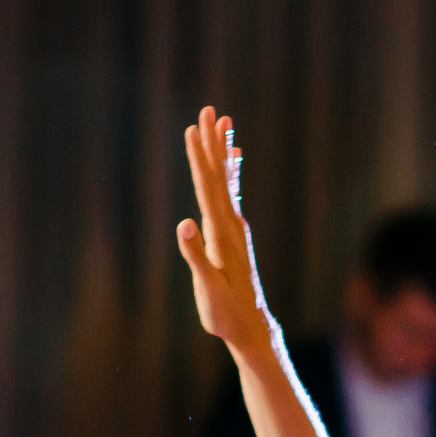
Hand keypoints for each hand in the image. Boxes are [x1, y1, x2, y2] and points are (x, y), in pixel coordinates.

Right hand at [176, 106, 279, 358]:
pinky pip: (231, 195)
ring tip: (224, 122)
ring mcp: (235, 228)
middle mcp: (232, 225)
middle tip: (209, 110)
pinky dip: (231, 174)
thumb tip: (184, 225)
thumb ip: (195, 256)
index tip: (192, 130)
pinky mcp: (234, 235)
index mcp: (221, 234)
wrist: (251, 327)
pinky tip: (234, 159)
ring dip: (222, 152)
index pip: (208, 188)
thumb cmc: (225, 313)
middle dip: (212, 143)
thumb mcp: (207, 288)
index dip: (199, 159)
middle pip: (219, 176)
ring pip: (227, 181)